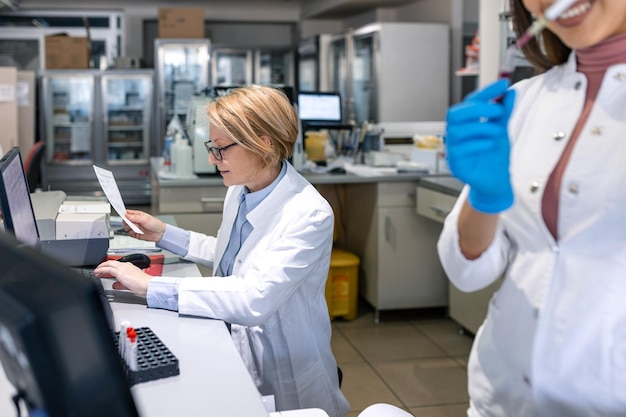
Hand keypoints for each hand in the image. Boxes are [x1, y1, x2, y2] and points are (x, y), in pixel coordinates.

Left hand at [94, 260, 151, 295]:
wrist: (147, 284)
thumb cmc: (143, 284)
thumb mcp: (130, 284)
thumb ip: (121, 284)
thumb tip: (115, 285)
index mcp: (130, 267)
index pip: (116, 265)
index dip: (109, 267)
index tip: (105, 271)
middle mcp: (126, 265)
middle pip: (111, 262)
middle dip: (103, 265)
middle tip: (98, 270)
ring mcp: (122, 268)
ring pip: (108, 264)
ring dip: (101, 267)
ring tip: (96, 271)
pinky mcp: (119, 272)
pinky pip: (107, 269)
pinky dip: (101, 270)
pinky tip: (97, 273)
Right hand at [124, 209, 165, 241]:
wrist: (160, 234)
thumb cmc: (155, 224)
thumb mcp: (145, 219)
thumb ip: (135, 217)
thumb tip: (127, 215)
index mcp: (137, 215)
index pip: (127, 213)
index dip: (124, 214)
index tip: (123, 216)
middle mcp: (135, 221)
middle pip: (125, 221)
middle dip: (127, 223)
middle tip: (132, 224)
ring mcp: (135, 227)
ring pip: (126, 228)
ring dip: (129, 228)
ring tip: (135, 228)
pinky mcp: (136, 234)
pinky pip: (129, 234)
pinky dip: (131, 234)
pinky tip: (136, 232)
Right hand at [445, 79, 515, 213]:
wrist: (496, 181)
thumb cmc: (495, 156)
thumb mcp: (502, 131)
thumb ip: (504, 113)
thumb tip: (509, 92)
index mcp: (466, 123)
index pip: (470, 102)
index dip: (485, 92)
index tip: (503, 84)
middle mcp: (456, 134)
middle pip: (455, 113)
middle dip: (477, 109)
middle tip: (498, 111)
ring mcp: (453, 148)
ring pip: (458, 130)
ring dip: (481, 127)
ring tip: (498, 132)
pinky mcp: (455, 163)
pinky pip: (461, 149)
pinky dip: (479, 143)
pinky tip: (491, 145)